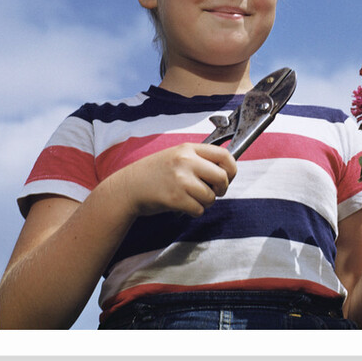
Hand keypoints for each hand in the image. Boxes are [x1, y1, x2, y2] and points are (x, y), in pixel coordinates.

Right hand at [116, 143, 237, 217]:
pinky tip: (183, 205)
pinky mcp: (176, 198)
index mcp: (187, 149)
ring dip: (205, 202)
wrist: (128, 187)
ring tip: (191, 198)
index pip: (224, 155)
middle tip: (212, 191)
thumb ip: (198, 159)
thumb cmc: (153, 173)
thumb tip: (225, 170)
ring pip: (211, 197)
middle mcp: (185, 161)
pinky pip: (199, 210)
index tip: (229, 176)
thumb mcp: (176, 156)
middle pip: (222, 177)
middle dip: (221, 189)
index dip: (232, 168)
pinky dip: (194, 211)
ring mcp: (180, 180)